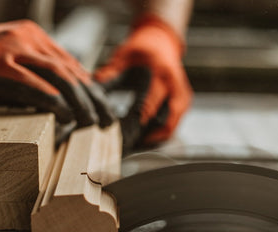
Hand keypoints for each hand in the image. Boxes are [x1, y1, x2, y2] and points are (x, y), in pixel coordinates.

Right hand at [0, 20, 114, 126]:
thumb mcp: (13, 64)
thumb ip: (37, 77)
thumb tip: (66, 102)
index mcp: (34, 37)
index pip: (72, 65)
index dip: (91, 90)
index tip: (103, 109)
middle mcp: (27, 39)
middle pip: (70, 71)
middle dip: (92, 98)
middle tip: (105, 120)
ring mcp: (10, 49)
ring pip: (56, 75)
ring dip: (77, 101)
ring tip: (89, 121)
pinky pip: (29, 82)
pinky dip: (49, 98)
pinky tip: (63, 112)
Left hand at [94, 14, 191, 151]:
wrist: (160, 39)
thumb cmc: (140, 49)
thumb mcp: (123, 56)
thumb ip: (110, 72)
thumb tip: (93, 85)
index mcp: (160, 73)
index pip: (149, 104)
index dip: (136, 122)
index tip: (122, 135)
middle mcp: (174, 84)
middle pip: (166, 119)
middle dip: (148, 136)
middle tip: (129, 146)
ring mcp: (182, 93)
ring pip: (173, 124)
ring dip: (157, 137)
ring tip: (137, 144)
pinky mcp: (184, 99)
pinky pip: (175, 121)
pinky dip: (162, 131)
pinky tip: (146, 138)